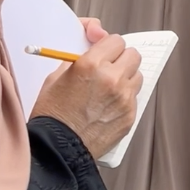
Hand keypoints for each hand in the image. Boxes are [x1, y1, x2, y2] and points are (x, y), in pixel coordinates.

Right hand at [32, 18, 142, 161]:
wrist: (57, 150)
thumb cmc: (52, 116)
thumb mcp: (56, 78)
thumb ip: (77, 60)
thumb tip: (92, 49)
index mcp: (91, 64)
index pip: (115, 40)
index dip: (108, 46)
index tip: (104, 52)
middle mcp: (111, 78)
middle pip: (132, 55)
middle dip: (121, 59)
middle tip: (109, 68)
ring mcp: (124, 97)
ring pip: (137, 75)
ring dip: (126, 78)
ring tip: (109, 89)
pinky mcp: (130, 115)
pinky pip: (134, 97)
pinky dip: (124, 98)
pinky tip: (108, 106)